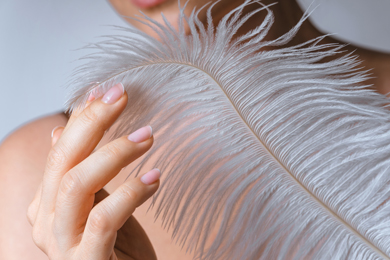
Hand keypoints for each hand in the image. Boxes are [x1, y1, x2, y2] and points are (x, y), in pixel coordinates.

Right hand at [27, 83, 159, 259]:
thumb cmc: (117, 246)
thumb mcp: (99, 201)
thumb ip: (83, 167)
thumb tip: (62, 128)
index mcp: (47, 204)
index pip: (60, 149)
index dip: (83, 116)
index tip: (109, 90)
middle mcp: (46, 222)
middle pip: (62, 160)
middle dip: (93, 122)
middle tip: (122, 97)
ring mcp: (62, 245)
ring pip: (77, 184)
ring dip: (114, 153)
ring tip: (149, 136)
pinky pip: (103, 219)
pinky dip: (131, 193)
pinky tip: (156, 178)